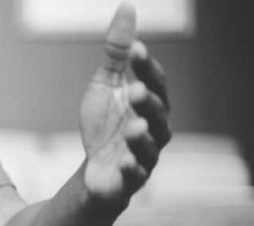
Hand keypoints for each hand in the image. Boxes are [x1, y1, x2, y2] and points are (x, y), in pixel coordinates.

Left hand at [79, 3, 171, 209]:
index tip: (134, 49)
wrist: (95, 168)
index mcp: (151, 102)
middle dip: (147, 101)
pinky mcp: (129, 180)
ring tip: (133, 127)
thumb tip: (127, 8)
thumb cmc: (105, 124)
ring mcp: (144, 155)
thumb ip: (117, 52)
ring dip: (142, 136)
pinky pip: (134, 175)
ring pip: (149, 146)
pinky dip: (131, 169)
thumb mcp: (106, 84)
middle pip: (157, 113)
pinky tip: (124, 163)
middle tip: (134, 90)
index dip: (145, 67)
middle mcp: (155, 128)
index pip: (153, 81)